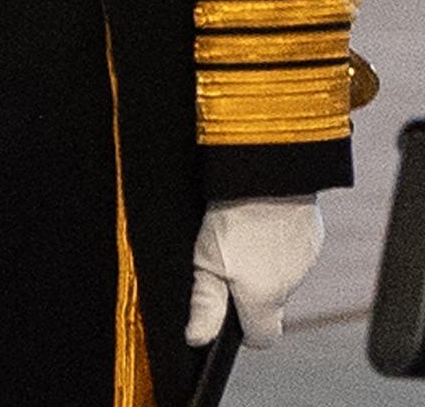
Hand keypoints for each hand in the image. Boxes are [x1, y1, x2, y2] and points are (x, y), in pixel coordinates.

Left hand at [187, 195, 323, 346]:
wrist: (267, 173)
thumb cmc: (233, 215)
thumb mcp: (206, 260)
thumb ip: (206, 303)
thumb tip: (199, 338)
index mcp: (266, 298)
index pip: (263, 337)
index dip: (244, 332)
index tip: (227, 315)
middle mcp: (292, 285)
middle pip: (270, 303)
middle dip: (249, 291)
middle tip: (225, 260)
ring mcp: (306, 260)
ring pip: (281, 274)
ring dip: (263, 263)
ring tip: (240, 233)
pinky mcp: (313, 236)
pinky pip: (292, 249)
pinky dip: (276, 241)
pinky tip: (258, 219)